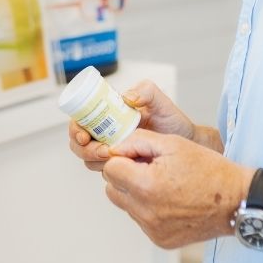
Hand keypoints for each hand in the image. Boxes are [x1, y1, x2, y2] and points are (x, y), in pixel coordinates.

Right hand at [67, 78, 194, 172]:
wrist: (186, 144)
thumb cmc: (172, 120)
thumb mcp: (160, 102)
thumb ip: (146, 91)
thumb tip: (126, 97)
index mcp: (109, 113)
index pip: (81, 119)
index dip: (76, 128)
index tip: (84, 135)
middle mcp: (106, 132)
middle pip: (78, 142)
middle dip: (84, 148)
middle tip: (102, 150)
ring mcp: (111, 149)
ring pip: (87, 158)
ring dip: (93, 159)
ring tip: (112, 158)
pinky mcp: (120, 166)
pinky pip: (103, 171)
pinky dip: (106, 171)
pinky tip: (120, 169)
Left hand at [101, 128, 251, 248]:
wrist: (238, 201)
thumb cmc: (208, 169)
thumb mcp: (172, 143)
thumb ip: (137, 141)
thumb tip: (114, 148)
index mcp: (146, 186)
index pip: (110, 169)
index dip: (123, 158)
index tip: (140, 156)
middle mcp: (146, 212)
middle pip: (112, 189)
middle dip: (125, 175)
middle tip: (149, 167)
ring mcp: (153, 230)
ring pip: (125, 205)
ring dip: (135, 192)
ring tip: (162, 183)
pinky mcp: (161, 240)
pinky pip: (141, 220)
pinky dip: (148, 208)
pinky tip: (170, 199)